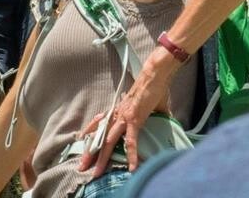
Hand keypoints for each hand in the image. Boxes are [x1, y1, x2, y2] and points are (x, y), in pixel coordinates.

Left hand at [78, 55, 176, 174]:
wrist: (154, 75)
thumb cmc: (153, 87)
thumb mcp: (150, 105)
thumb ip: (155, 113)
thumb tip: (166, 117)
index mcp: (118, 111)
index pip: (99, 122)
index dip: (90, 131)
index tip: (82, 140)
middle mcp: (117, 115)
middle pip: (99, 137)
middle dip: (90, 153)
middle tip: (82, 167)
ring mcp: (124, 118)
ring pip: (109, 142)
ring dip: (102, 159)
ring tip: (96, 173)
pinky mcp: (134, 120)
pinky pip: (131, 141)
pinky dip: (131, 155)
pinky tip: (132, 167)